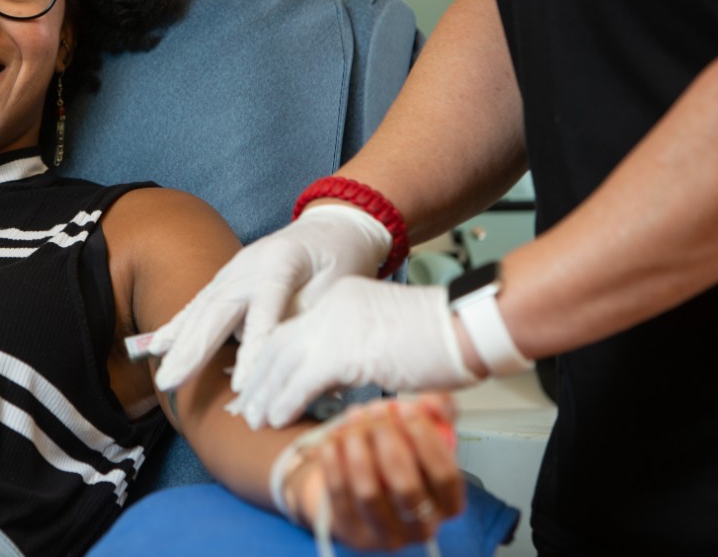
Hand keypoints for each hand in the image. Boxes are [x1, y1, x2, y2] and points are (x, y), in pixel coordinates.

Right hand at [149, 205, 391, 391]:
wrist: (334, 227)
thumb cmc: (342, 261)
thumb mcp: (337, 290)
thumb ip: (305, 321)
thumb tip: (284, 365)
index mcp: (280, 262)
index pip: (264, 310)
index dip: (253, 348)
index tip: (241, 385)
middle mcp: (248, 264)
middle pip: (217, 310)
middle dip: (194, 350)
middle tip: (172, 383)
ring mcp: (233, 270)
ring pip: (202, 310)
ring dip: (180, 346)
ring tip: (163, 376)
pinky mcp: (227, 279)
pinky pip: (198, 306)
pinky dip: (177, 327)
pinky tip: (156, 346)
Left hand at [230, 277, 476, 428]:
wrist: (470, 326)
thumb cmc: (443, 338)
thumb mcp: (384, 340)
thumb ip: (352, 355)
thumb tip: (328, 384)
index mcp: (342, 298)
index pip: (294, 329)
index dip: (272, 359)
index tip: (260, 384)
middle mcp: (332, 305)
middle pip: (280, 343)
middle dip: (260, 378)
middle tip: (246, 406)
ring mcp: (336, 324)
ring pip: (284, 361)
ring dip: (266, 394)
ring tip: (254, 420)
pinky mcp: (346, 349)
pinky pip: (303, 380)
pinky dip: (285, 401)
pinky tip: (274, 419)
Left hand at [286, 395, 464, 550]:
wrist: (351, 483)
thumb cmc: (391, 459)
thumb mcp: (419, 432)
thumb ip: (436, 412)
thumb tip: (434, 403)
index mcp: (446, 504)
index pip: (445, 477)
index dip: (426, 439)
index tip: (407, 409)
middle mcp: (420, 525)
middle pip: (406, 486)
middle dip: (387, 440)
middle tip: (375, 412)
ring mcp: (385, 533)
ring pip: (369, 492)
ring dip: (358, 448)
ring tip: (352, 422)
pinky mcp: (351, 532)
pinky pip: (339, 494)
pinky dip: (334, 461)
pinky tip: (333, 440)